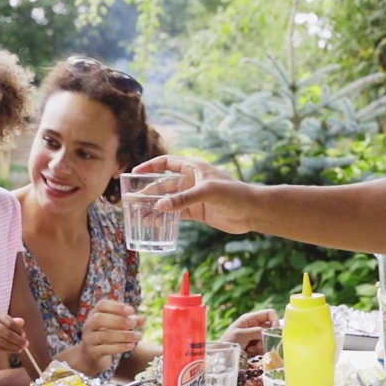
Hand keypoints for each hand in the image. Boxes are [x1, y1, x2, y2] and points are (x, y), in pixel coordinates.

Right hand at [0, 312, 28, 353]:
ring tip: (21, 348)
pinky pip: (0, 348)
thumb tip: (22, 322)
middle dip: (19, 340)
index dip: (19, 330)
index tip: (24, 335)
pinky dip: (9, 350)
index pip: (10, 323)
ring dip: (15, 346)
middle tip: (26, 344)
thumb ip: (11, 321)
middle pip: (8, 334)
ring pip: (4, 342)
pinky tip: (14, 350)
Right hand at [82, 299, 143, 360]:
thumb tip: (142, 320)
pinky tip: (131, 346)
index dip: (117, 307)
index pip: (102, 305)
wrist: (91, 356)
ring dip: (123, 335)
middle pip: (98, 319)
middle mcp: (89, 325)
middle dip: (118, 320)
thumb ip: (130, 322)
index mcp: (94, 314)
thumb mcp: (118, 327)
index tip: (132, 311)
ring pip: (104, 335)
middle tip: (133, 324)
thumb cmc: (108, 336)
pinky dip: (120, 347)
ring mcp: (89, 339)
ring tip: (138, 336)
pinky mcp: (92, 353)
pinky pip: (105, 349)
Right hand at [132, 155, 252, 233]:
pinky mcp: (196, 211)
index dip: (150, 167)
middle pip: (163, 184)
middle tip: (133, 201)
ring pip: (168, 200)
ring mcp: (193, 197)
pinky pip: (176, 213)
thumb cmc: (234, 194)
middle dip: (148, 192)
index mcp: (193, 168)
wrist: (252, 211)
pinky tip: (155, 223)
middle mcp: (190, 181)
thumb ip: (184, 199)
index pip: (166, 163)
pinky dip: (165, 217)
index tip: (135, 173)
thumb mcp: (208, 192)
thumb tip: (161, 206)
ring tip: (140, 216)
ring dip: (154, 207)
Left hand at [219, 308, 279, 355]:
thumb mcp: (241, 334)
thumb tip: (271, 332)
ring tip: (252, 349)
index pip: (269, 313)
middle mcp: (255, 325)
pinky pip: (265, 346)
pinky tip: (250, 352)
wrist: (221, 355)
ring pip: (269, 338)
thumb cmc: (228, 342)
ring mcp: (256, 335)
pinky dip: (259, 350)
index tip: (275, 332)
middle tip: (259, 344)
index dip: (275, 320)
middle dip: (268, 337)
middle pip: (271, 328)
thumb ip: (256, 332)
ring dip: (263, 345)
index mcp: (251, 318)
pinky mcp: (256, 345)